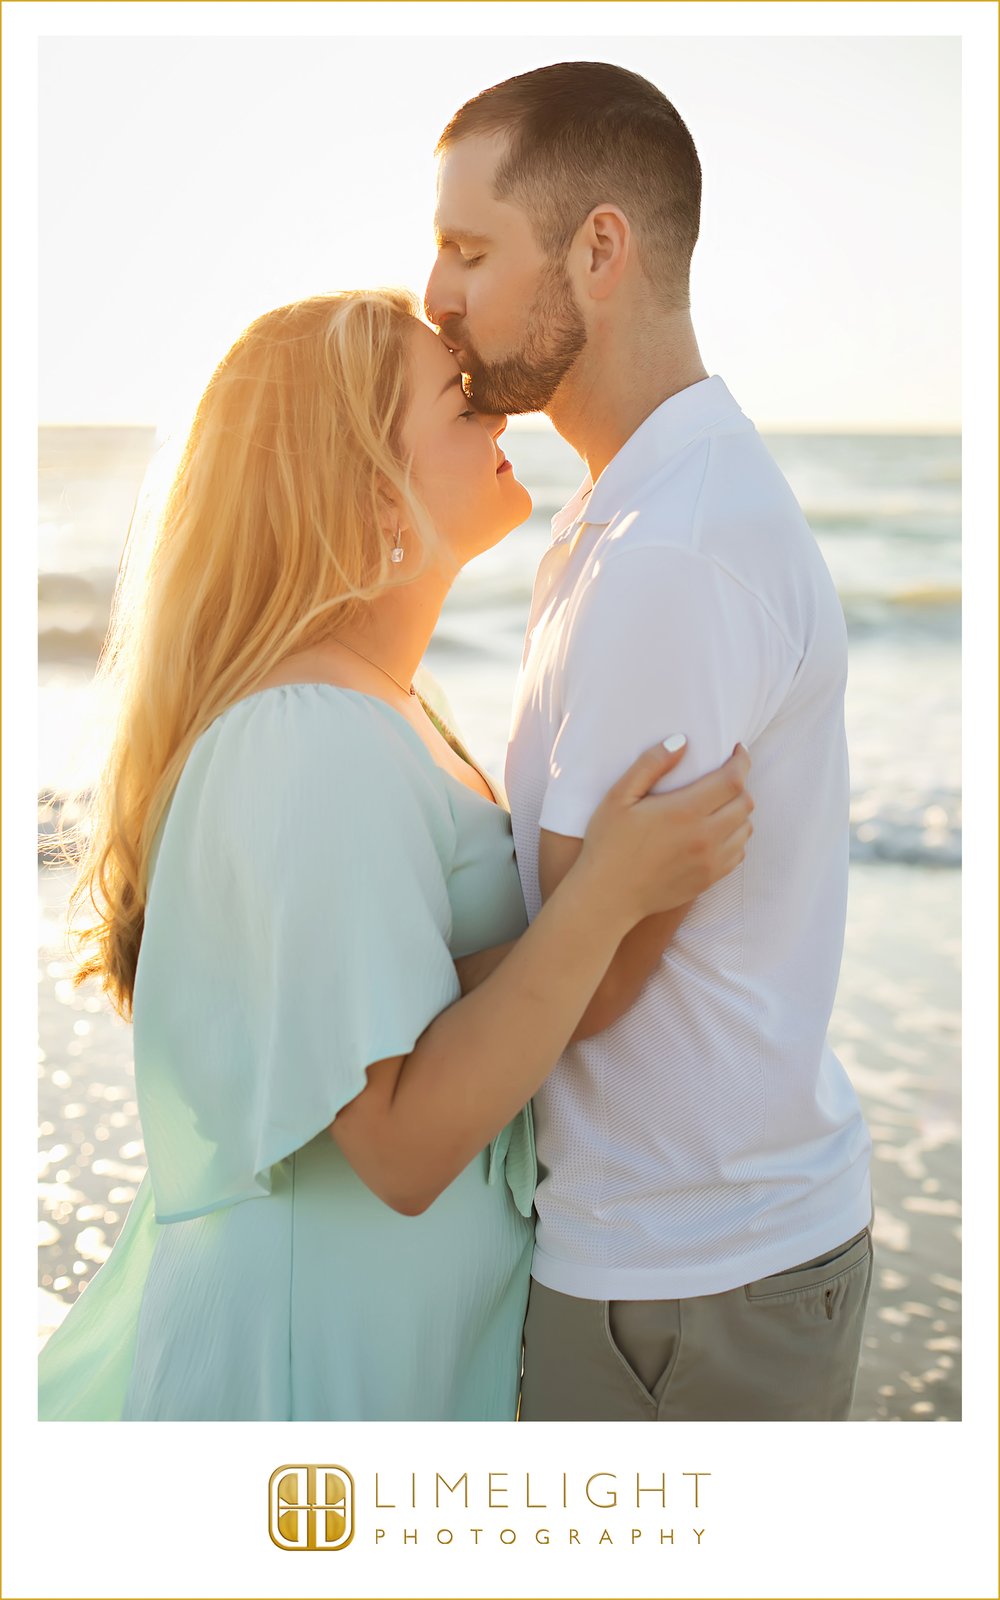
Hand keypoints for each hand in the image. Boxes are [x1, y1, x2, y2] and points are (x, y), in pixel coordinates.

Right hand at [578, 738, 752, 925]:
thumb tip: (682, 741)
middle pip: (745, 802)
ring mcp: (710, 861)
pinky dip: (735, 837)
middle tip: (723, 776)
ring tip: (720, 803)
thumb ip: (651, 765)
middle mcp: (705, 837)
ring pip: (746, 828)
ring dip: (739, 811)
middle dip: (740, 783)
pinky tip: (716, 831)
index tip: (737, 751)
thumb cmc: (608, 843)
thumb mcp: (619, 797)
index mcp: (685, 811)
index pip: (733, 779)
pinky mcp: (709, 879)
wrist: (608, 896)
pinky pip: (739, 852)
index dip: (742, 761)